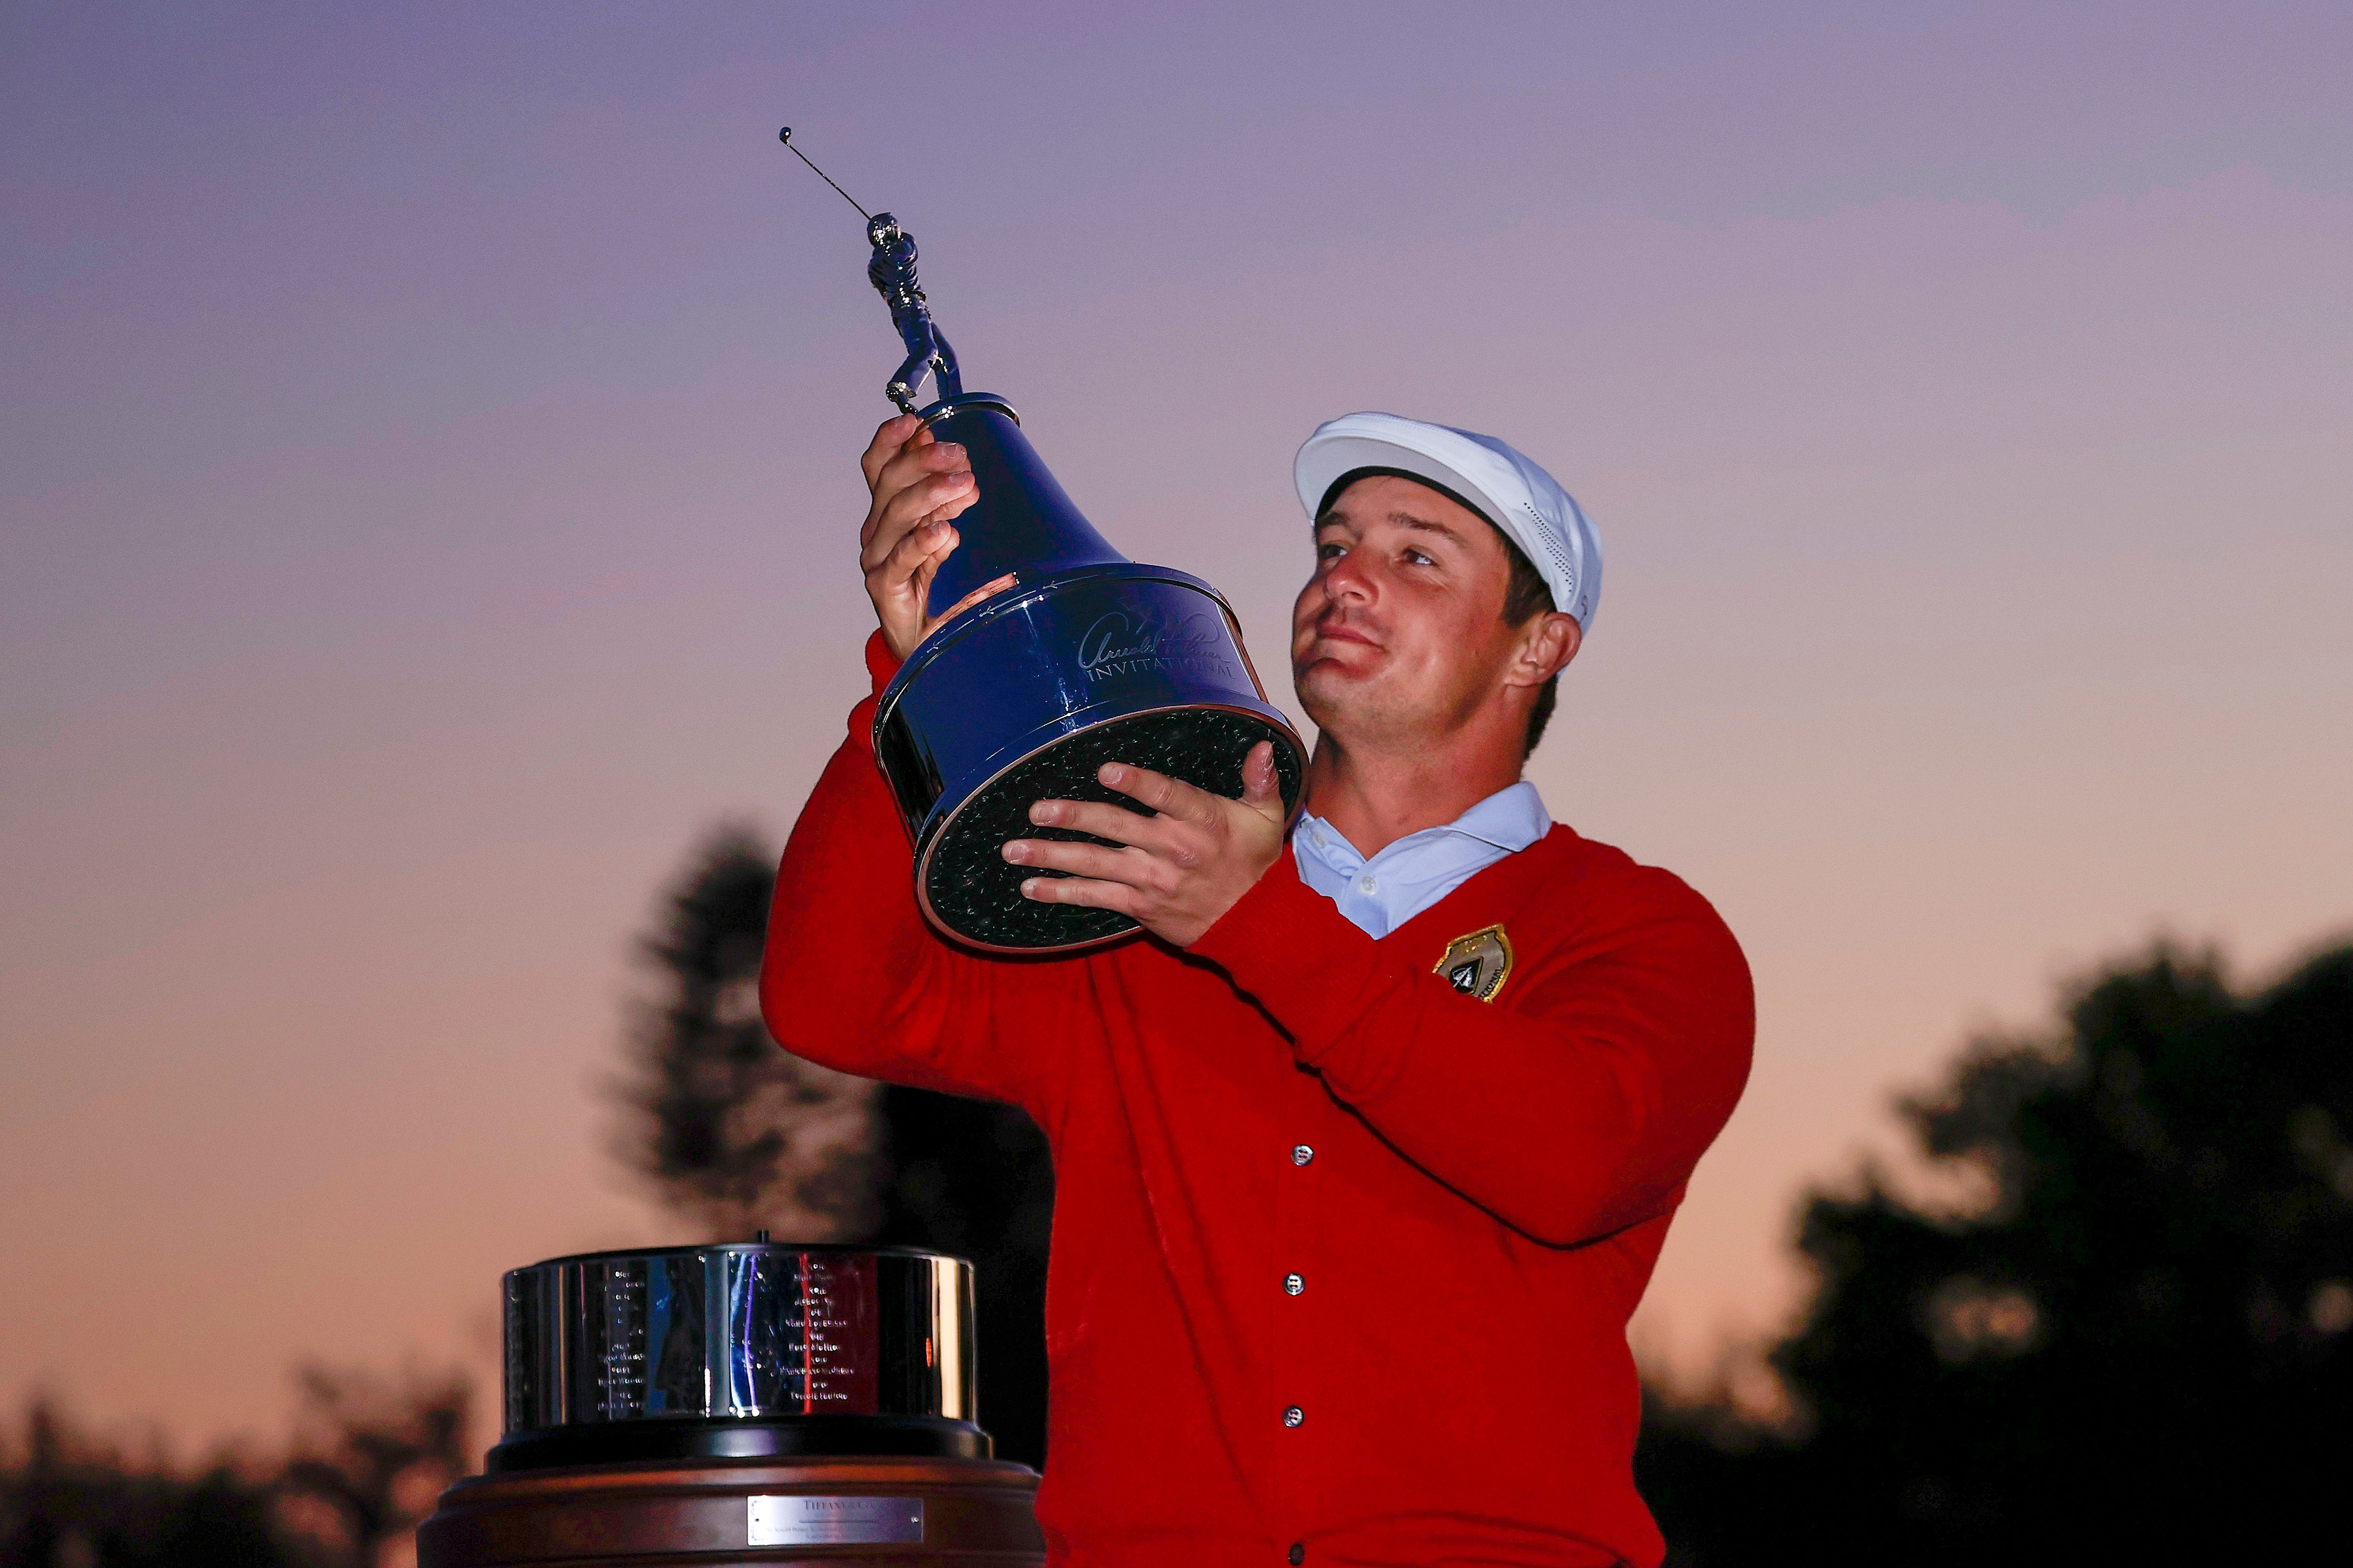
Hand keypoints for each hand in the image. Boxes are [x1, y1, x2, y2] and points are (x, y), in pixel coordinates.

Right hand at [859, 413, 1014, 659]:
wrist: (925, 642)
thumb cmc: (933, 585)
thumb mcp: (942, 533)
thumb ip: (943, 501)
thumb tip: (955, 462)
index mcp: (885, 512)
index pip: (879, 467)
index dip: (892, 440)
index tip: (917, 421)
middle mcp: (876, 531)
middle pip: (890, 483)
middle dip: (925, 461)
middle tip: (961, 457)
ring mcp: (877, 559)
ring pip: (897, 513)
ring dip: (932, 493)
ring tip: (966, 485)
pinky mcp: (885, 587)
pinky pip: (900, 559)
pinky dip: (922, 542)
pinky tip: (944, 531)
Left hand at [1001, 742, 1287, 947]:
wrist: (1254, 923)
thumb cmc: (1255, 861)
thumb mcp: (1266, 817)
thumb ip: (1260, 780)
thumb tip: (1263, 746)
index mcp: (1202, 820)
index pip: (1167, 795)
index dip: (1136, 783)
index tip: (1105, 770)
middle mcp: (1172, 849)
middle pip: (1116, 828)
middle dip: (1073, 817)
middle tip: (1038, 810)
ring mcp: (1152, 880)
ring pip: (1095, 864)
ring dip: (1051, 857)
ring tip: (1014, 850)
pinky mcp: (1139, 905)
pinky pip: (1095, 897)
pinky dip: (1061, 893)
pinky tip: (1031, 887)